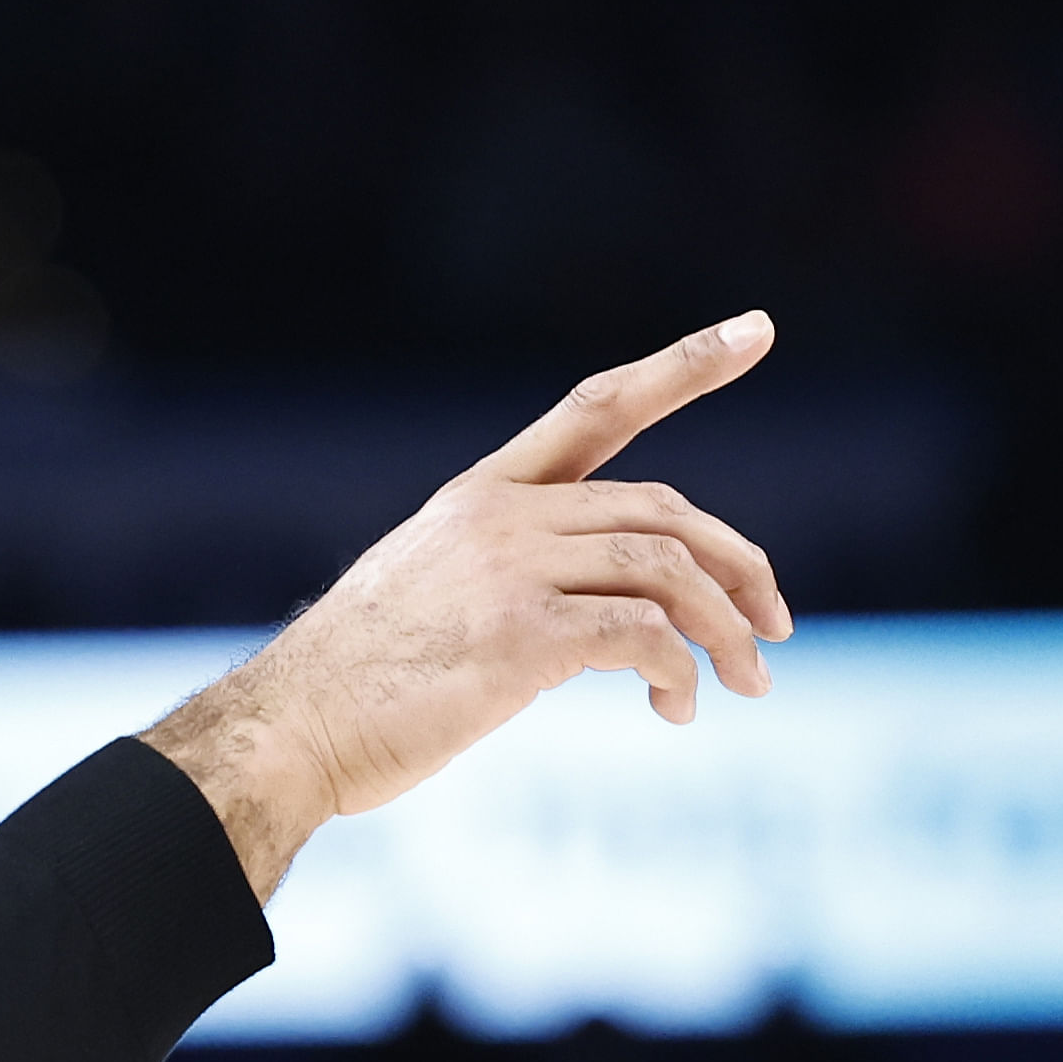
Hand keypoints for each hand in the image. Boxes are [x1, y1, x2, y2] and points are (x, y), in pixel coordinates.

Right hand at [145, 311, 791, 895]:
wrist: (288, 731)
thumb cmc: (355, 687)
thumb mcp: (431, 599)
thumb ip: (511, 582)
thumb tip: (601, 623)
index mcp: (480, 497)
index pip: (599, 407)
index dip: (684, 367)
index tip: (757, 330)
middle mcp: (500, 517)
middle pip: (664, 511)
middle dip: (739, 567)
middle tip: (774, 630)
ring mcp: (509, 570)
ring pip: (668, 570)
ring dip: (726, 631)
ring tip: (748, 685)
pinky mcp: (518, 635)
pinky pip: (643, 636)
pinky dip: (678, 672)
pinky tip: (673, 709)